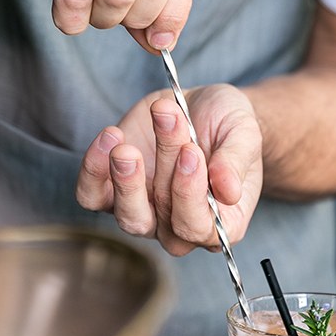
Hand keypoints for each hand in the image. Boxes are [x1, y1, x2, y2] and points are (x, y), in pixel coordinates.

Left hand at [76, 85, 262, 255]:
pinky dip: (94, 170)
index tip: (191, 152)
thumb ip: (236, 161)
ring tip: (126, 148)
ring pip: (127, 217)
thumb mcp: (243, 133)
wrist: (202, 107)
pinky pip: (92, 196)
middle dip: (163, 176)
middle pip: (161, 223)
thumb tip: (229, 191)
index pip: (198, 228)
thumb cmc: (228, 126)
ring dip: (125, 181)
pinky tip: (110, 137)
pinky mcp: (113, 190)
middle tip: (170, 131)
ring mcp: (145, 211)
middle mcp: (180, 226)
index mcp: (221, 223)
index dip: (190, 194)